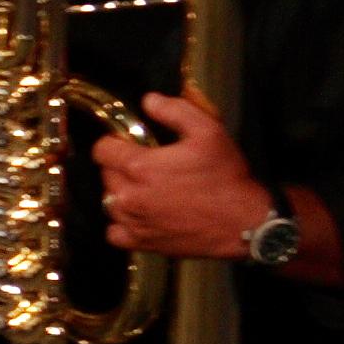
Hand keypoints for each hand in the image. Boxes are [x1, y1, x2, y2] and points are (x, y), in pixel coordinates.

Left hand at [97, 90, 271, 255]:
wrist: (241, 222)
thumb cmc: (225, 177)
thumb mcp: (208, 131)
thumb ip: (175, 110)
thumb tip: (149, 101)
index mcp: (140, 167)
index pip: (101, 149)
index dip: (115, 142)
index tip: (131, 143)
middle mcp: (129, 196)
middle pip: (106, 175)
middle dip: (121, 166)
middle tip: (150, 164)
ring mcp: (133, 222)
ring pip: (109, 201)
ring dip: (123, 193)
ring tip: (149, 188)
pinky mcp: (140, 242)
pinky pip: (115, 232)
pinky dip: (123, 223)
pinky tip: (142, 213)